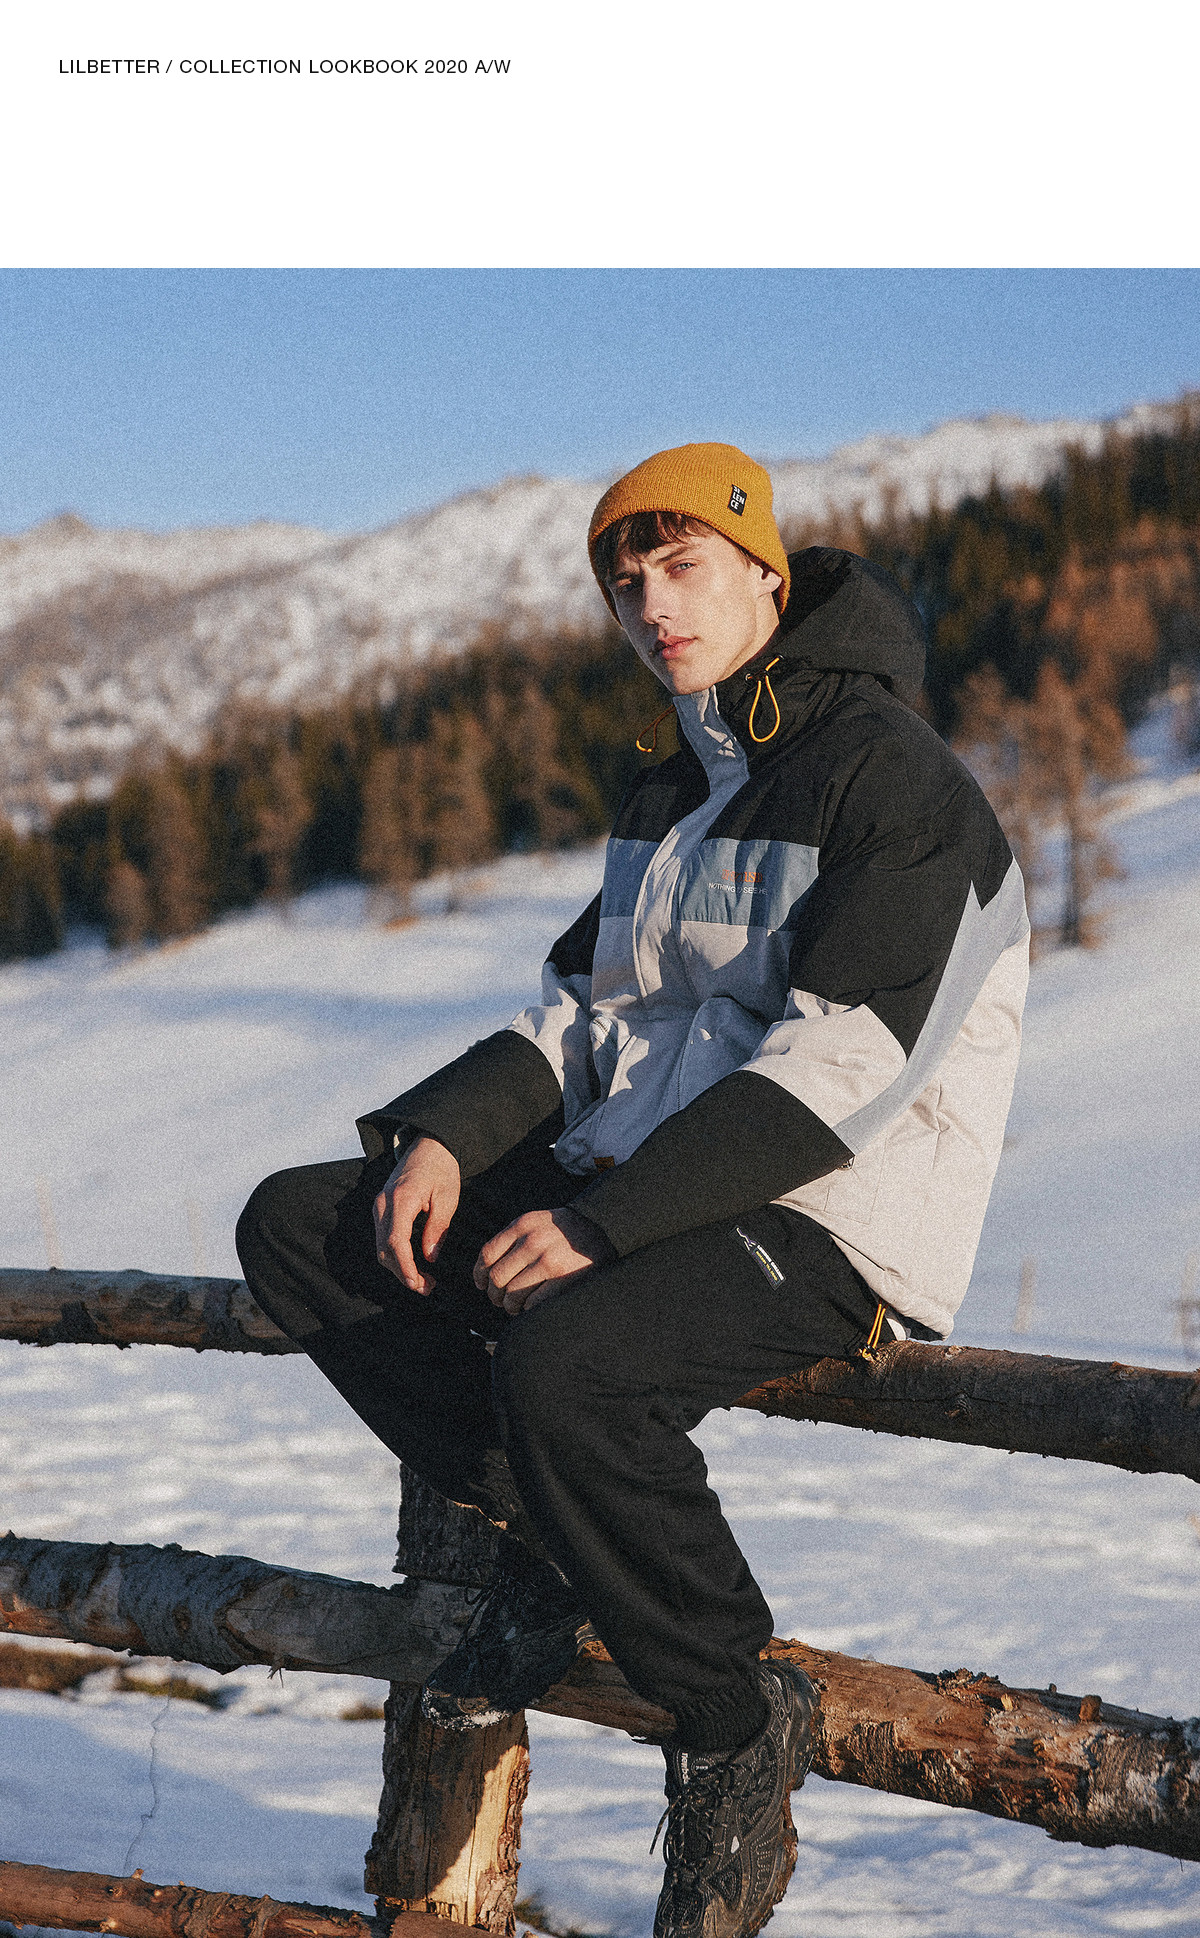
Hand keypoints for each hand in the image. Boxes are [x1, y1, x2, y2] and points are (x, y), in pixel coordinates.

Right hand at [374, 1136, 460, 1292]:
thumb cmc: (441, 1168)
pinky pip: (382, 1238)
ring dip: (398, 1268)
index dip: (405, 1268)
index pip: (396, 1242)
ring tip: (423, 1281)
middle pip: (384, 1250)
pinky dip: (395, 1256)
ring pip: (380, 1247)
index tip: (418, 1284)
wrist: (428, 1145)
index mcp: (401, 1200)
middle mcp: (383, 1204)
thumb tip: (429, 1258)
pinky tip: (413, 1264)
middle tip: (427, 1288)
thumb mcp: (448, 1197)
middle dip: (402, 1274)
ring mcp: (379, 1206)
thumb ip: (437, 1228)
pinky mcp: (381, 1209)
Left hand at [474, 1206, 610, 1316]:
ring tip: (514, 1307)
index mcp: (523, 1225)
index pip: (488, 1254)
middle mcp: (533, 1240)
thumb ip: (513, 1239)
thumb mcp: (537, 1223)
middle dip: (495, 1294)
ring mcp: (548, 1260)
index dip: (480, 1274)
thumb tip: (486, 1271)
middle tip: (499, 1300)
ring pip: (512, 1293)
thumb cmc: (566, 1231)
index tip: (482, 1284)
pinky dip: (527, 1309)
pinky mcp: (563, 1279)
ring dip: (510, 1305)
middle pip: (497, 1277)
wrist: (604, 1228)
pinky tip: (530, 1307)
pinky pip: (532, 1303)